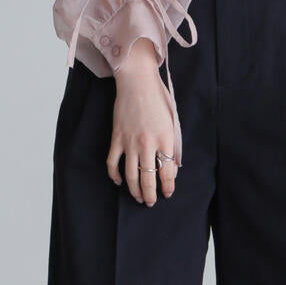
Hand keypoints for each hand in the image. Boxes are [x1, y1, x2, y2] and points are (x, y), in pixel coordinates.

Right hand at [110, 41, 176, 204]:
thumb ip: (172, 146)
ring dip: (134, 190)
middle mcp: (147, 143)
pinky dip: (114, 175)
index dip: (168, 186)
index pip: (167, 172)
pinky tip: (118, 181)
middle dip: (150, 195)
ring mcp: (130, 142)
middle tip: (150, 202)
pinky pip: (112, 163)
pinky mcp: (116, 138)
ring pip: (131, 175)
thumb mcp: (172, 122)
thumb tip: (171, 169)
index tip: (167, 193)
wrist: (137, 82)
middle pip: (148, 178)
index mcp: (165, 139)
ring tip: (138, 197)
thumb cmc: (158, 99)